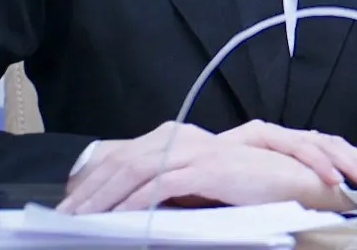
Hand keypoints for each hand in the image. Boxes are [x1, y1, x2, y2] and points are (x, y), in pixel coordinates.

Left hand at [59, 122, 347, 213]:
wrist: (291, 180)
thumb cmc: (246, 184)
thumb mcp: (198, 182)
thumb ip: (168, 184)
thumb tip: (129, 204)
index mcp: (177, 136)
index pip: (123, 156)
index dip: (93, 180)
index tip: (73, 204)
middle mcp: (182, 136)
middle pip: (121, 161)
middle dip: (89, 191)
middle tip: (66, 216)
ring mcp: (194, 151)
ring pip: (134, 172)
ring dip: (104, 198)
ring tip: (83, 220)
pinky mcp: (206, 168)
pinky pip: (160, 185)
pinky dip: (134, 201)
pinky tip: (118, 216)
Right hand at [219, 120, 356, 193]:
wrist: (184, 167)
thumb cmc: (223, 183)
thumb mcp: (268, 189)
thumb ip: (293, 189)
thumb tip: (327, 203)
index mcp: (290, 147)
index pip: (334, 148)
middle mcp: (285, 135)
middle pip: (334, 143)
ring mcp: (274, 132)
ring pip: (322, 142)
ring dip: (349, 163)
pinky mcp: (259, 134)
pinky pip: (297, 147)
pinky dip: (318, 162)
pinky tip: (334, 178)